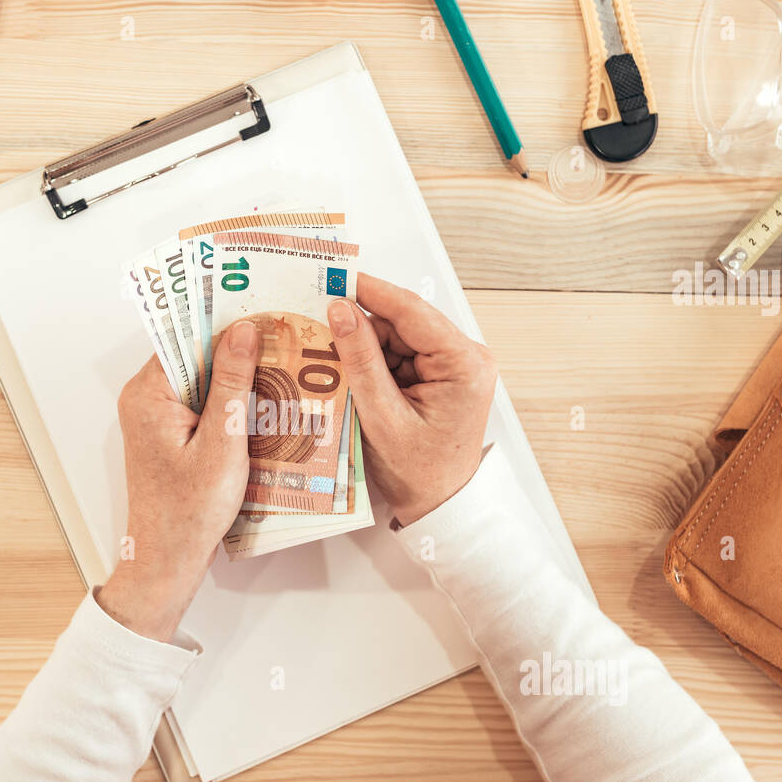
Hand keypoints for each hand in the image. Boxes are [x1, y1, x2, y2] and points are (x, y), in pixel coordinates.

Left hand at [97, 321, 259, 641]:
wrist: (167, 559)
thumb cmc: (189, 512)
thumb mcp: (221, 443)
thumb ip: (230, 383)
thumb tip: (243, 330)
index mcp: (149, 393)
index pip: (187, 336)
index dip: (225, 320)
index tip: (262, 308)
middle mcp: (146, 398)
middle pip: (195, 353)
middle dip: (237, 347)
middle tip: (282, 337)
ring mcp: (157, 415)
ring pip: (202, 377)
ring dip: (238, 376)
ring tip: (281, 368)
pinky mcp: (170, 433)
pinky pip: (202, 401)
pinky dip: (230, 401)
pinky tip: (262, 406)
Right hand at [326, 274, 496, 526]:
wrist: (440, 505)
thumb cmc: (418, 473)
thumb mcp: (382, 417)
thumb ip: (360, 361)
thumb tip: (339, 310)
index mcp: (464, 364)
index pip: (412, 311)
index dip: (370, 290)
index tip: (334, 275)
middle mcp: (466, 357)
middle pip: (402, 322)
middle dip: (359, 325)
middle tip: (315, 323)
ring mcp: (454, 365)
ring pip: (396, 337)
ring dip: (362, 347)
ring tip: (326, 358)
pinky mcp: (440, 375)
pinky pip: (399, 355)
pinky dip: (372, 362)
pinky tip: (346, 374)